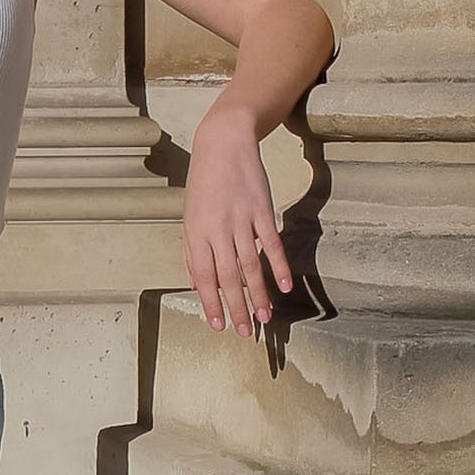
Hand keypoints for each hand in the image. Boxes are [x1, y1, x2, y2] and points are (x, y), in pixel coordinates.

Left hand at [182, 106, 293, 335]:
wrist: (223, 143)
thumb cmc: (204, 183)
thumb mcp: (190, 216)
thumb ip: (193, 251)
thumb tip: (198, 284)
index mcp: (196, 233)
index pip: (203, 277)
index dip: (210, 303)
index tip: (218, 326)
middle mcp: (217, 229)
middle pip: (228, 277)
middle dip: (237, 308)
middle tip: (245, 332)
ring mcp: (241, 220)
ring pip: (251, 266)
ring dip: (260, 295)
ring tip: (266, 317)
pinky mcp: (262, 210)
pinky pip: (272, 245)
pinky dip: (279, 267)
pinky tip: (285, 286)